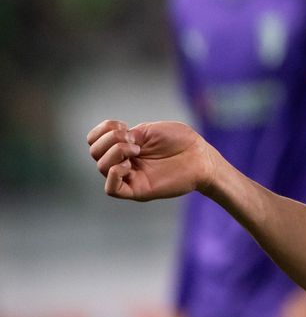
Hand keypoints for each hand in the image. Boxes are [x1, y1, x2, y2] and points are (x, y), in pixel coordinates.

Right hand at [86, 120, 216, 200]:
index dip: (102, 130)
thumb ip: (127, 135)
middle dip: (110, 140)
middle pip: (95, 152)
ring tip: (137, 150)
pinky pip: (111, 189)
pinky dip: (113, 175)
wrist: (201, 157)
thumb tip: (113, 145)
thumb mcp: (150, 130)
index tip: (123, 126)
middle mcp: (124, 160)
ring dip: (115, 152)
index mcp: (125, 144)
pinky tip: (127, 165)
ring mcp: (130, 176)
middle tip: (134, 140)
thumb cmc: (181, 141)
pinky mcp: (137, 190)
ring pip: (102, 167)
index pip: (95, 140)